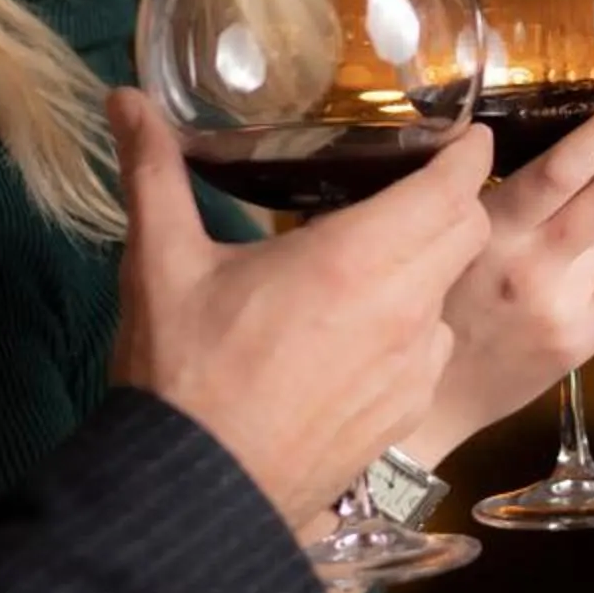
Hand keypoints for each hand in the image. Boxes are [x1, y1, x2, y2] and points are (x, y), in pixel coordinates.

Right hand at [107, 91, 490, 529]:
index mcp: (357, 257)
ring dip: (430, 269)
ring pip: (450, 293)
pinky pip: (431, 350)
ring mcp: (412, 367)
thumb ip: (153, 172)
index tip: (464, 136)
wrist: (199, 492)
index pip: (452, 187)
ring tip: (377, 264)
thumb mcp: (161, 262)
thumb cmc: (181, 373)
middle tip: (415, 188)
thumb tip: (126, 100)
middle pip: (467, 233)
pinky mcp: (407, 411)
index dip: (467, 154)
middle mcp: (403, 307)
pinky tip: (362, 333)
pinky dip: (413, 328)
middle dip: (452, 202)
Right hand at [406, 79, 593, 465]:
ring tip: (550, 252)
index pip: (562, 165)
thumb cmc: (440, 303)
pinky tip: (571, 297)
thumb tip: (575, 159)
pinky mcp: (577, 342)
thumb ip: (503, 200)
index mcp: (487, 228)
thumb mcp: (453, 238)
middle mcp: (527, 266)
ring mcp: (558, 307)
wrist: (429, 401)